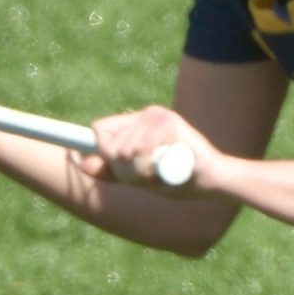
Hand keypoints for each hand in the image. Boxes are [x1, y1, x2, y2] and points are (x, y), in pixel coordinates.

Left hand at [82, 104, 219, 193]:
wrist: (213, 180)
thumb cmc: (176, 179)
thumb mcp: (139, 177)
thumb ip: (112, 171)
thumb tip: (79, 163)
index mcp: (137, 123)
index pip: (102, 129)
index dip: (97, 147)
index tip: (87, 160)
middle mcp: (146, 114)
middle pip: (109, 145)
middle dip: (123, 170)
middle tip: (146, 177)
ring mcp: (157, 115)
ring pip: (124, 150)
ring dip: (137, 171)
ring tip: (158, 174)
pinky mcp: (169, 121)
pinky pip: (141, 148)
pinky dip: (149, 166)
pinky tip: (164, 169)